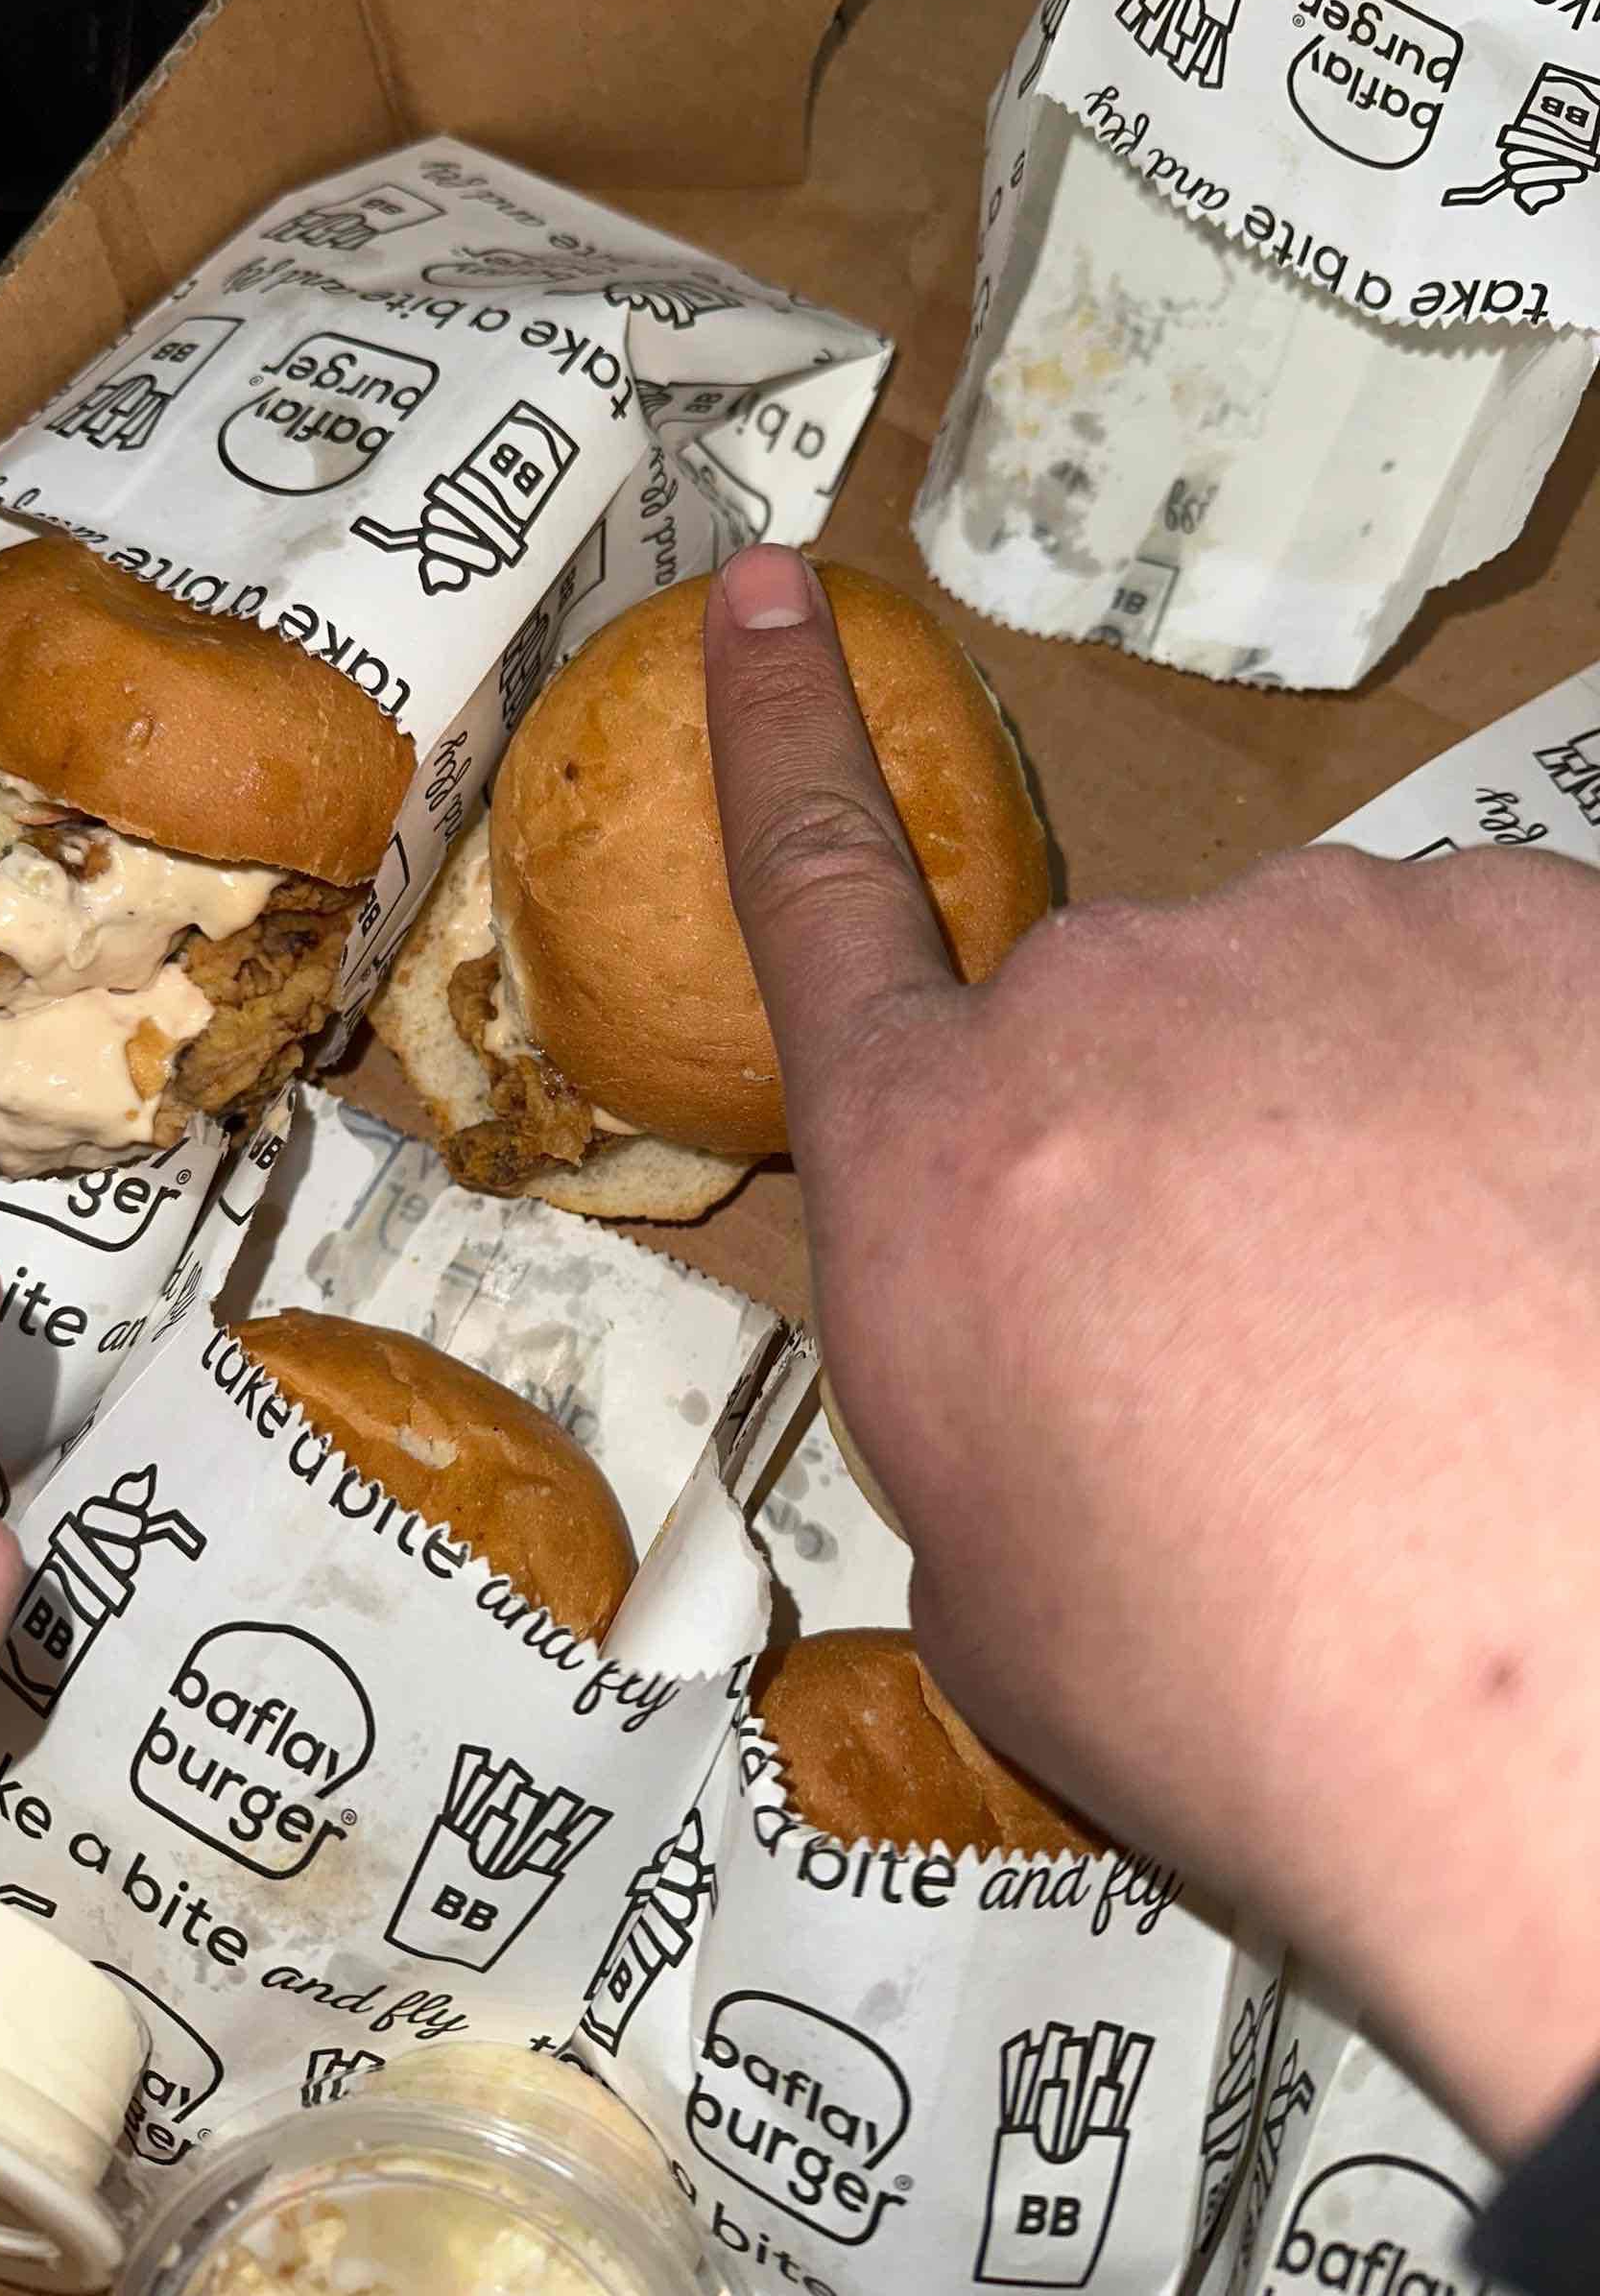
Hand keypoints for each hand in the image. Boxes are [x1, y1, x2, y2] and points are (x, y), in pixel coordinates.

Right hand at [705, 544, 1599, 2157]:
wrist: (1555, 1701)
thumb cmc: (1241, 1686)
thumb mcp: (1005, 1601)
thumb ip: (990, 1412)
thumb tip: (1066, 1381)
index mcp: (934, 1159)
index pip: (817, 897)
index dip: (780, 739)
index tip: (773, 593)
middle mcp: (1113, 1001)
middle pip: (1125, 1030)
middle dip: (1176, 1153)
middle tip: (1288, 1350)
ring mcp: (1340, 942)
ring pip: (1325, 1009)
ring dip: (1364, 1128)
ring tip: (1460, 1333)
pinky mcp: (1554, 939)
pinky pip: (1502, 998)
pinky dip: (1522, 1106)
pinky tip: (1558, 1265)